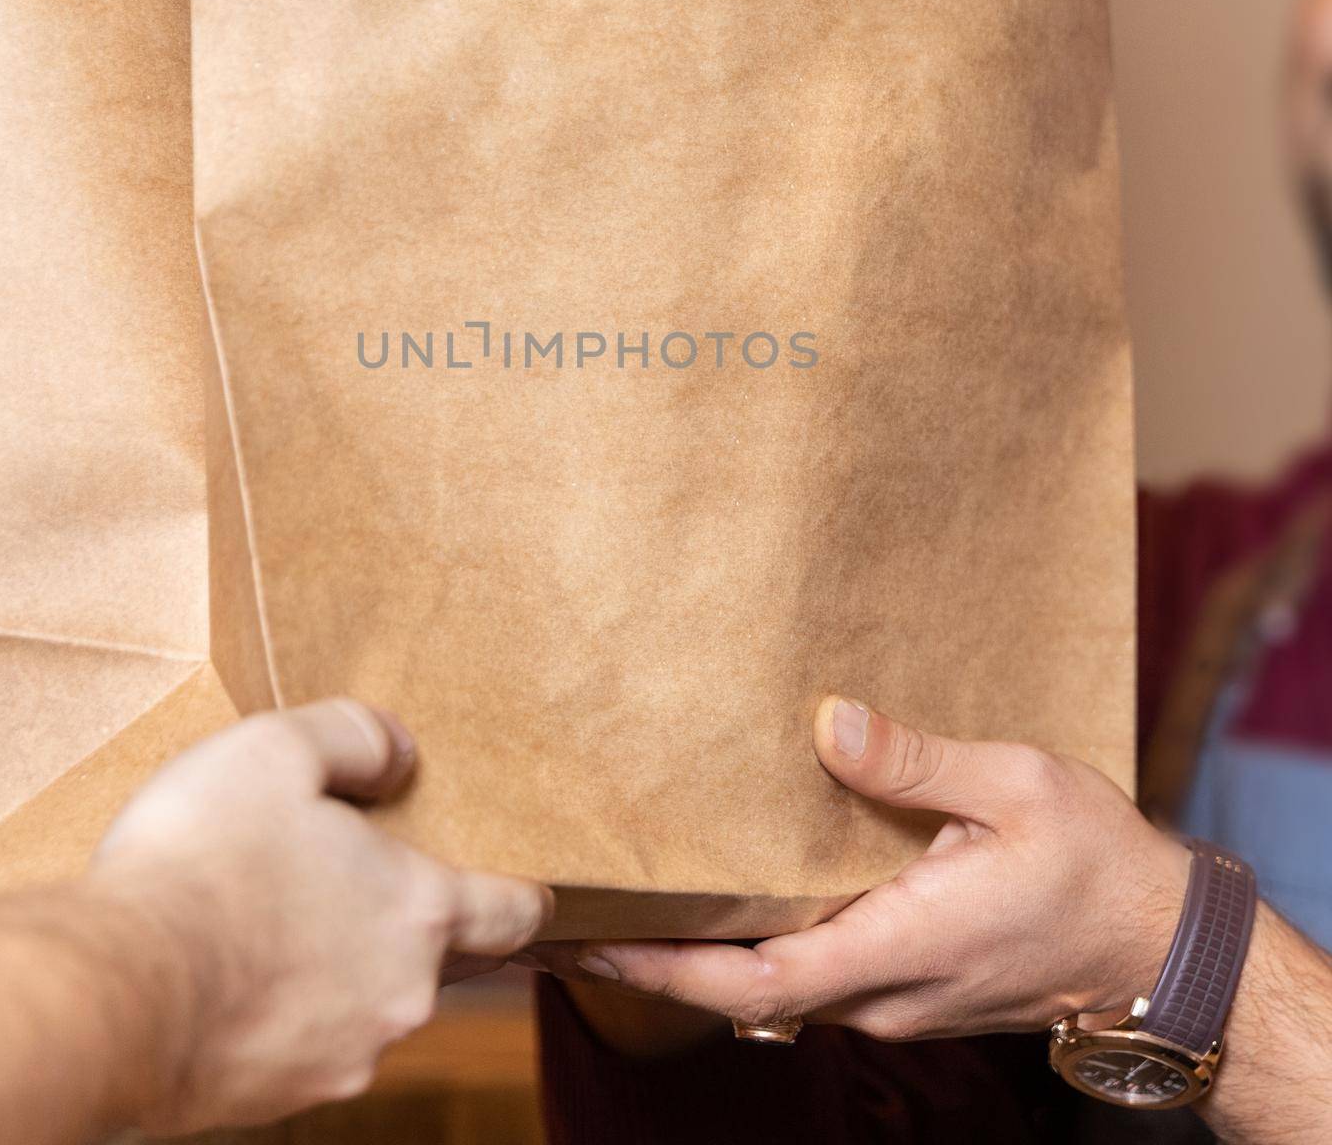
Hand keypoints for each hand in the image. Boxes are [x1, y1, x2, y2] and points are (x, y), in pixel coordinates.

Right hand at [88, 699, 550, 1132]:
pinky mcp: (279, 1098)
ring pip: (367, 1001)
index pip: (513, 912)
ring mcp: (342, 1058)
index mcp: (421, 912)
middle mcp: (401, 997)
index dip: (521, 895)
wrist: (109, 995)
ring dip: (339, 965)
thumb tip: (397, 754)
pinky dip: (285, 1010)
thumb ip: (354, 738)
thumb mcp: (277, 749)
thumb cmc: (200, 862)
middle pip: (436, 955)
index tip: (525, 889)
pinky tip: (232, 972)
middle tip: (348, 877)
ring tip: (271, 918)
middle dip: (404, 918)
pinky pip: (304, 1042)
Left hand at [551, 698, 1188, 1040]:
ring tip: (609, 901)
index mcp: (902, 943)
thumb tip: (832, 723)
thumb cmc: (1098, 866)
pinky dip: (736, 945)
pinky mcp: (899, 978)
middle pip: (736, 990)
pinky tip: (704, 898)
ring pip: (764, 984)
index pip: (755, 977)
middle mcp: (881, 987)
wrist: (1160, 947)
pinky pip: (800, 969)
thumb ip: (919, 762)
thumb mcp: (1020, 787)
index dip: (662, 967)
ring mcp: (888, 992)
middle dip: (643, 961)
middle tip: (556, 919)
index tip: (586, 942)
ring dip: (685, 953)